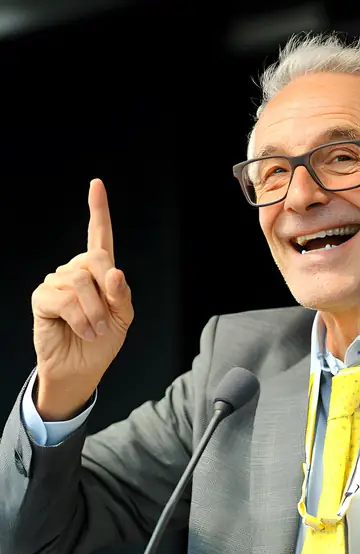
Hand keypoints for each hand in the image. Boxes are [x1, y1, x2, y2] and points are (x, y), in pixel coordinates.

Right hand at [31, 179, 133, 419]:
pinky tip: (83, 331)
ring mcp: (57, 283)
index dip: (98, 211)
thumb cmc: (103, 341)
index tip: (96, 185)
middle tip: (107, 321)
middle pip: (95, 261)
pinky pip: (63, 298)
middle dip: (107, 293)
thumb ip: (122, 295)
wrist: (83, 368)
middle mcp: (76, 271)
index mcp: (99, 272)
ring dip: (94, 312)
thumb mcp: (123, 318)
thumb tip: (115, 273)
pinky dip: (80, 318)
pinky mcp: (43, 298)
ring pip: (80, 282)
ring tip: (95, 330)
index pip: (99, 236)